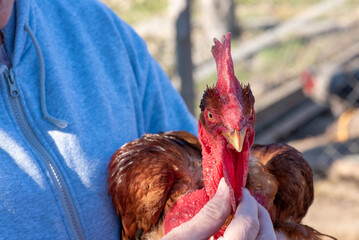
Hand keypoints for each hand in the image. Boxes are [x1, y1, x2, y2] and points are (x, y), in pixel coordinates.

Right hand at [161, 178, 275, 239]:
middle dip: (259, 215)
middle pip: (266, 239)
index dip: (246, 201)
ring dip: (259, 230)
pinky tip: (237, 235)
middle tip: (244, 201)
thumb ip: (209, 215)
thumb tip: (226, 188)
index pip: (248, 224)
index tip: (238, 189)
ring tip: (242, 217)